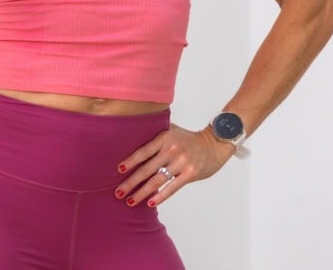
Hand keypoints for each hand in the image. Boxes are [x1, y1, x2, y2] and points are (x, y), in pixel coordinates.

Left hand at [114, 124, 235, 207]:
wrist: (214, 144)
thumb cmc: (189, 139)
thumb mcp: (172, 130)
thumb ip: (156, 134)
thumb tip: (132, 136)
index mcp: (164, 138)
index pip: (143, 151)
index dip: (130, 161)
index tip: (119, 171)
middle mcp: (172, 149)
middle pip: (147, 169)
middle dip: (131, 182)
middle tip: (118, 192)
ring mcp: (181, 162)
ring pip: (157, 180)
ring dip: (142, 192)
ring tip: (130, 201)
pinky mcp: (190, 173)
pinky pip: (172, 187)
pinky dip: (160, 196)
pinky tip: (150, 202)